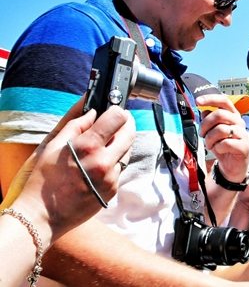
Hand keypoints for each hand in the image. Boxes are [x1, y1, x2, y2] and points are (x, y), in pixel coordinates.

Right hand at [10, 99, 134, 240]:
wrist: (41, 216)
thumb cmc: (41, 180)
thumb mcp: (52, 146)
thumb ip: (75, 124)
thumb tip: (92, 109)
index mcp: (88, 147)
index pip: (118, 118)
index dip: (117, 110)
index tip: (113, 109)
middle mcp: (104, 162)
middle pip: (129, 133)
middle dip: (124, 124)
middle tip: (116, 121)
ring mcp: (111, 178)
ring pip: (127, 151)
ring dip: (120, 143)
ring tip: (105, 143)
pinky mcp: (113, 190)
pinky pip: (120, 168)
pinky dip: (114, 161)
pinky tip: (98, 163)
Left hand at [197, 94, 248, 183]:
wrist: (233, 166)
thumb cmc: (223, 146)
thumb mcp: (212, 131)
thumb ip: (209, 120)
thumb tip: (203, 110)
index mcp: (232, 115)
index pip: (224, 100)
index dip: (211, 99)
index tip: (198, 101)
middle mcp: (239, 122)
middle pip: (219, 114)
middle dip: (205, 124)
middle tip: (202, 134)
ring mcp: (243, 134)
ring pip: (221, 129)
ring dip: (210, 139)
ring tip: (210, 145)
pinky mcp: (244, 147)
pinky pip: (225, 143)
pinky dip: (217, 148)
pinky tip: (219, 150)